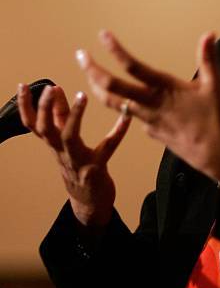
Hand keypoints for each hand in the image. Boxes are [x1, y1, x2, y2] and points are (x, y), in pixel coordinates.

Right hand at [17, 83, 130, 226]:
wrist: (89, 203)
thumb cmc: (78, 166)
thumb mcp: (65, 142)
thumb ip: (61, 117)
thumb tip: (57, 89)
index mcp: (53, 144)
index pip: (32, 124)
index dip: (25, 105)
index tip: (23, 84)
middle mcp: (61, 152)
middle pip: (45, 129)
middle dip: (45, 108)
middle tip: (50, 88)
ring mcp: (77, 161)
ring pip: (69, 137)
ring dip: (74, 115)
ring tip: (81, 95)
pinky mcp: (96, 168)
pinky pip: (108, 147)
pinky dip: (118, 131)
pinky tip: (127, 116)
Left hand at [76, 30, 219, 183]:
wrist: (215, 156)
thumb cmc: (216, 120)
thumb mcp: (214, 86)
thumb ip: (208, 58)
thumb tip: (209, 33)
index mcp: (165, 89)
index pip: (133, 67)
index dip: (115, 50)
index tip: (103, 36)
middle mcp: (150, 104)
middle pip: (112, 87)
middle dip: (92, 70)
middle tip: (80, 55)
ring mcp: (147, 120)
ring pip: (115, 104)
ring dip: (99, 88)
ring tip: (90, 76)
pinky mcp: (150, 132)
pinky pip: (132, 116)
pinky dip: (124, 105)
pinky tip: (129, 102)